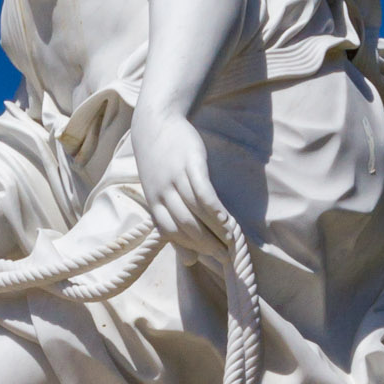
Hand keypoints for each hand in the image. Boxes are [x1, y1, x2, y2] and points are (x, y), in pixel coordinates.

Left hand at [132, 108, 227, 254]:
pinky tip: (225, 220)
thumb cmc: (161, 163)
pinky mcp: (191, 162)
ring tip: (230, 240)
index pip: (172, 233)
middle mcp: (163, 193)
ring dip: (214, 230)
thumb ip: (172, 223)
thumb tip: (189, 261)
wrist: (156, 122)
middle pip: (185, 226)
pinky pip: (202, 191)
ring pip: (195, 211)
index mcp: (154, 202)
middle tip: (225, 255)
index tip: (209, 257)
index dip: (191, 246)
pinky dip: (214, 208)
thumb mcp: (159, 193)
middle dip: (206, 244)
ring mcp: (176, 177)